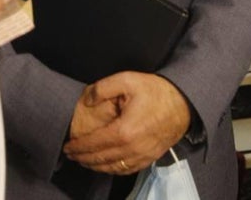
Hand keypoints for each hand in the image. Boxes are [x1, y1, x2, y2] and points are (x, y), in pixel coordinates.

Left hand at [62, 72, 190, 174]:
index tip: (67, 147)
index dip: (78, 147)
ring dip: (95, 166)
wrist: (183, 103)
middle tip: (71, 155)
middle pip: (101, 159)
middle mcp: (132, 148)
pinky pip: (127, 170)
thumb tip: (87, 101)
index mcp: (124, 130)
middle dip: (83, 158)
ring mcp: (142, 155)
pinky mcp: (149, 158)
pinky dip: (112, 170)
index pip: (94, 144)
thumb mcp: (127, 80)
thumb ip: (103, 88)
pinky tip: (105, 165)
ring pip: (112, 168)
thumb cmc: (155, 91)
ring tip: (84, 160)